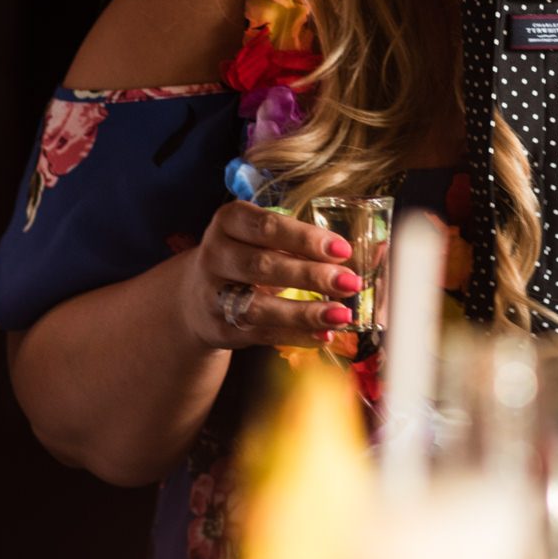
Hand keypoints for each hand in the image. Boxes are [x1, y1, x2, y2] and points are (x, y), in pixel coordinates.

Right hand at [181, 201, 359, 349]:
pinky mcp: (222, 328)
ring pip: (260, 306)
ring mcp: (214, 295)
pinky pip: (263, 333)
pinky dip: (297, 336)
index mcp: (229, 222)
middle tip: (349, 282)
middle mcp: (215, 255)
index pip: (267, 227)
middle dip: (311, 275)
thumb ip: (301, 242)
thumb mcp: (261, 239)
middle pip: (263, 265)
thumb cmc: (245, 257)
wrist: (197, 297)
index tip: (342, 249)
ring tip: (341, 314)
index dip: (305, 238)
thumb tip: (360, 253)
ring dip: (306, 312)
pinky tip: (324, 334)